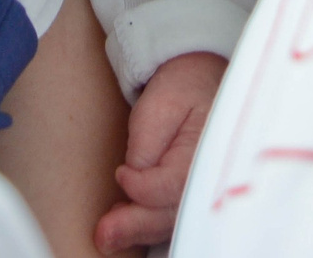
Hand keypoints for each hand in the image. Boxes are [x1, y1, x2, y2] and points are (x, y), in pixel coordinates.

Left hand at [94, 51, 226, 254]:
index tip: (121, 172)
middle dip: (134, 225)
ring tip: (106, 234)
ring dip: (138, 229)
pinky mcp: (194, 192)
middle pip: (168, 214)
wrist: (202, 77)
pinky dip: (149, 224)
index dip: (138, 186)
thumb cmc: (182, 87)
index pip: (166, 187)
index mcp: (206, 155)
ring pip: (169, 221)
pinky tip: (126, 226)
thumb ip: (144, 146)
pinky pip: (173, 217)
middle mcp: (210, 180)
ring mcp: (206, 189)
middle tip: (102, 235)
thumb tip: (129, 181)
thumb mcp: (160, 105)